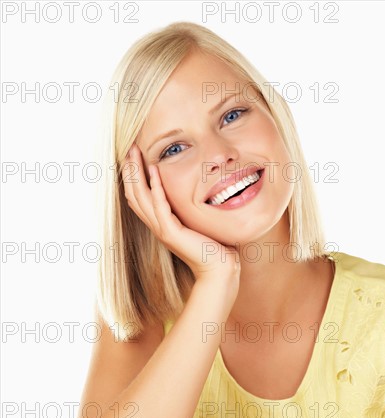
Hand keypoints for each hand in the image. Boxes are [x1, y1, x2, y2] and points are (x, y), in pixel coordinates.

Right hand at [121, 144, 240, 283]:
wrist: (220, 270)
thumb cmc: (216, 248)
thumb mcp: (201, 223)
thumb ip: (194, 209)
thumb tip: (205, 191)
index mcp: (162, 224)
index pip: (140, 197)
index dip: (135, 176)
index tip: (136, 155)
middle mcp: (158, 226)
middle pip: (134, 194)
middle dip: (130, 170)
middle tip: (130, 147)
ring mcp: (162, 230)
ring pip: (140, 198)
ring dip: (137, 173)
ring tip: (135, 153)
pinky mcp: (171, 233)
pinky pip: (159, 206)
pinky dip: (156, 187)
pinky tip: (155, 170)